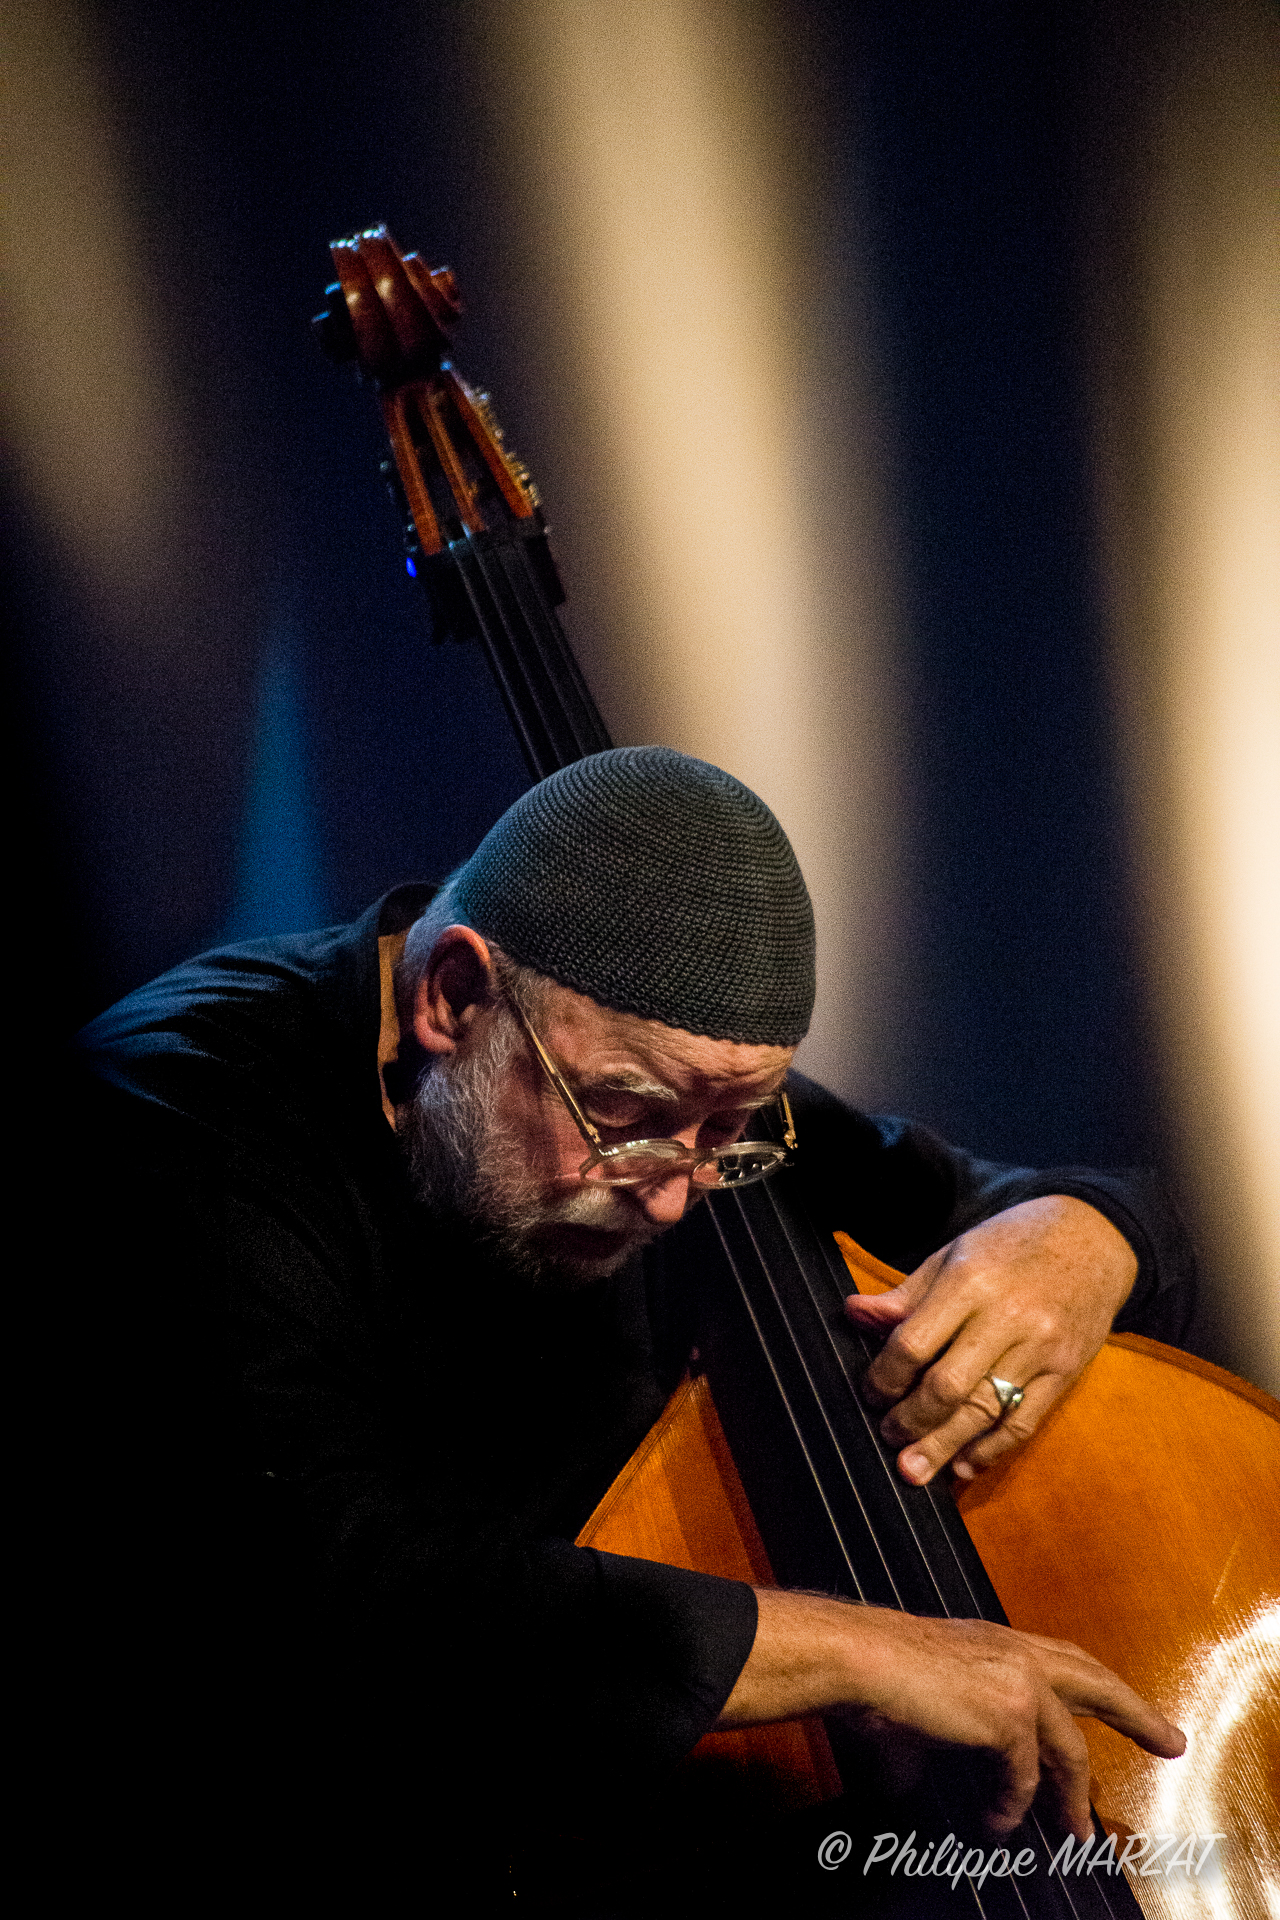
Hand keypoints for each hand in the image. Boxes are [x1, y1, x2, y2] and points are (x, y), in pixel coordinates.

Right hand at [717, 1592, 1184, 1838]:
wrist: (857, 1658)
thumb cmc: (874, 1672)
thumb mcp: (922, 1705)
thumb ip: (942, 1738)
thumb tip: (921, 1781)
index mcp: (996, 1641)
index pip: (1063, 1661)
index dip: (1096, 1685)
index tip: (1121, 1702)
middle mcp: (1017, 1652)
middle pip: (1095, 1683)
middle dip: (1135, 1714)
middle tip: (1170, 1740)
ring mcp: (1020, 1680)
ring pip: (1068, 1748)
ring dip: (1072, 1798)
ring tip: (1076, 1834)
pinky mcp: (1011, 1715)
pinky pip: (1024, 1778)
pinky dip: (1010, 1807)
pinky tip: (996, 1821)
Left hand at [843, 1196, 1136, 1485]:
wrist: (1093, 1237)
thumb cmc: (1012, 1244)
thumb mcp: (953, 1255)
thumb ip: (905, 1295)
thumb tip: (853, 1313)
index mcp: (970, 1282)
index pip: (915, 1343)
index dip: (885, 1376)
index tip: (871, 1392)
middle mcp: (1007, 1318)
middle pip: (949, 1387)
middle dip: (910, 1421)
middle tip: (887, 1435)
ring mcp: (1041, 1348)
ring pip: (985, 1412)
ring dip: (943, 1446)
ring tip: (913, 1469)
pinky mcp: (1066, 1371)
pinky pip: (1024, 1422)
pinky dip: (991, 1450)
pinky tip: (964, 1464)